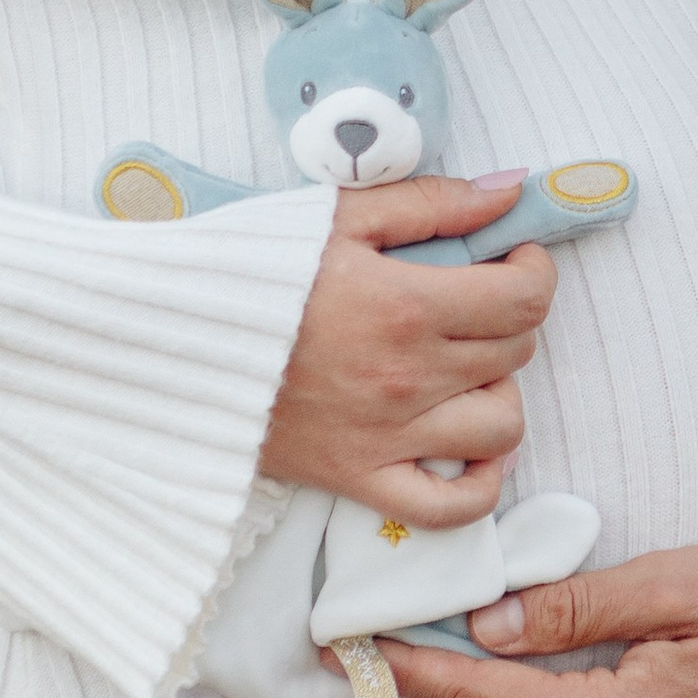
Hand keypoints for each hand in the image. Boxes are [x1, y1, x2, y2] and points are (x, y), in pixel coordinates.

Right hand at [262, 173, 551, 529]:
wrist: (163, 342)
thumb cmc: (246, 271)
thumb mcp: (337, 215)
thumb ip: (431, 202)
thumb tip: (510, 190)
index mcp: (406, 305)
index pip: (526, 298)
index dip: (534, 270)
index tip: (510, 259)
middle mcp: (407, 377)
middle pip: (516, 353)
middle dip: (508, 318)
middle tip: (470, 299)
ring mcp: (387, 437)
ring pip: (503, 427)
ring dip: (498, 390)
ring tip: (462, 366)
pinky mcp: (358, 479)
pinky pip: (452, 507)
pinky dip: (478, 481)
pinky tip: (463, 443)